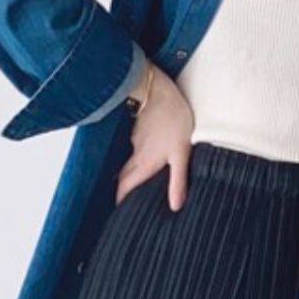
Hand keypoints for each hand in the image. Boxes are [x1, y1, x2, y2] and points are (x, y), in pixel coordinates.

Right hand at [115, 64, 193, 210]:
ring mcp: (135, 140)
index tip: (118, 209)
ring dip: (128, 173)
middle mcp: (136, 154)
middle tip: (123, 199)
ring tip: (135, 181)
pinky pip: (134, 148)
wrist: (160, 90)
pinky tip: (145, 154)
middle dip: (121, 189)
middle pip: (123, 176)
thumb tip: (176, 206)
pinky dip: (136, 156)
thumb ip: (178, 181)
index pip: (125, 186)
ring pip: (128, 162)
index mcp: (145, 163)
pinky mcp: (138, 129)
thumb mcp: (181, 153)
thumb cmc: (174, 120)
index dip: (120, 199)